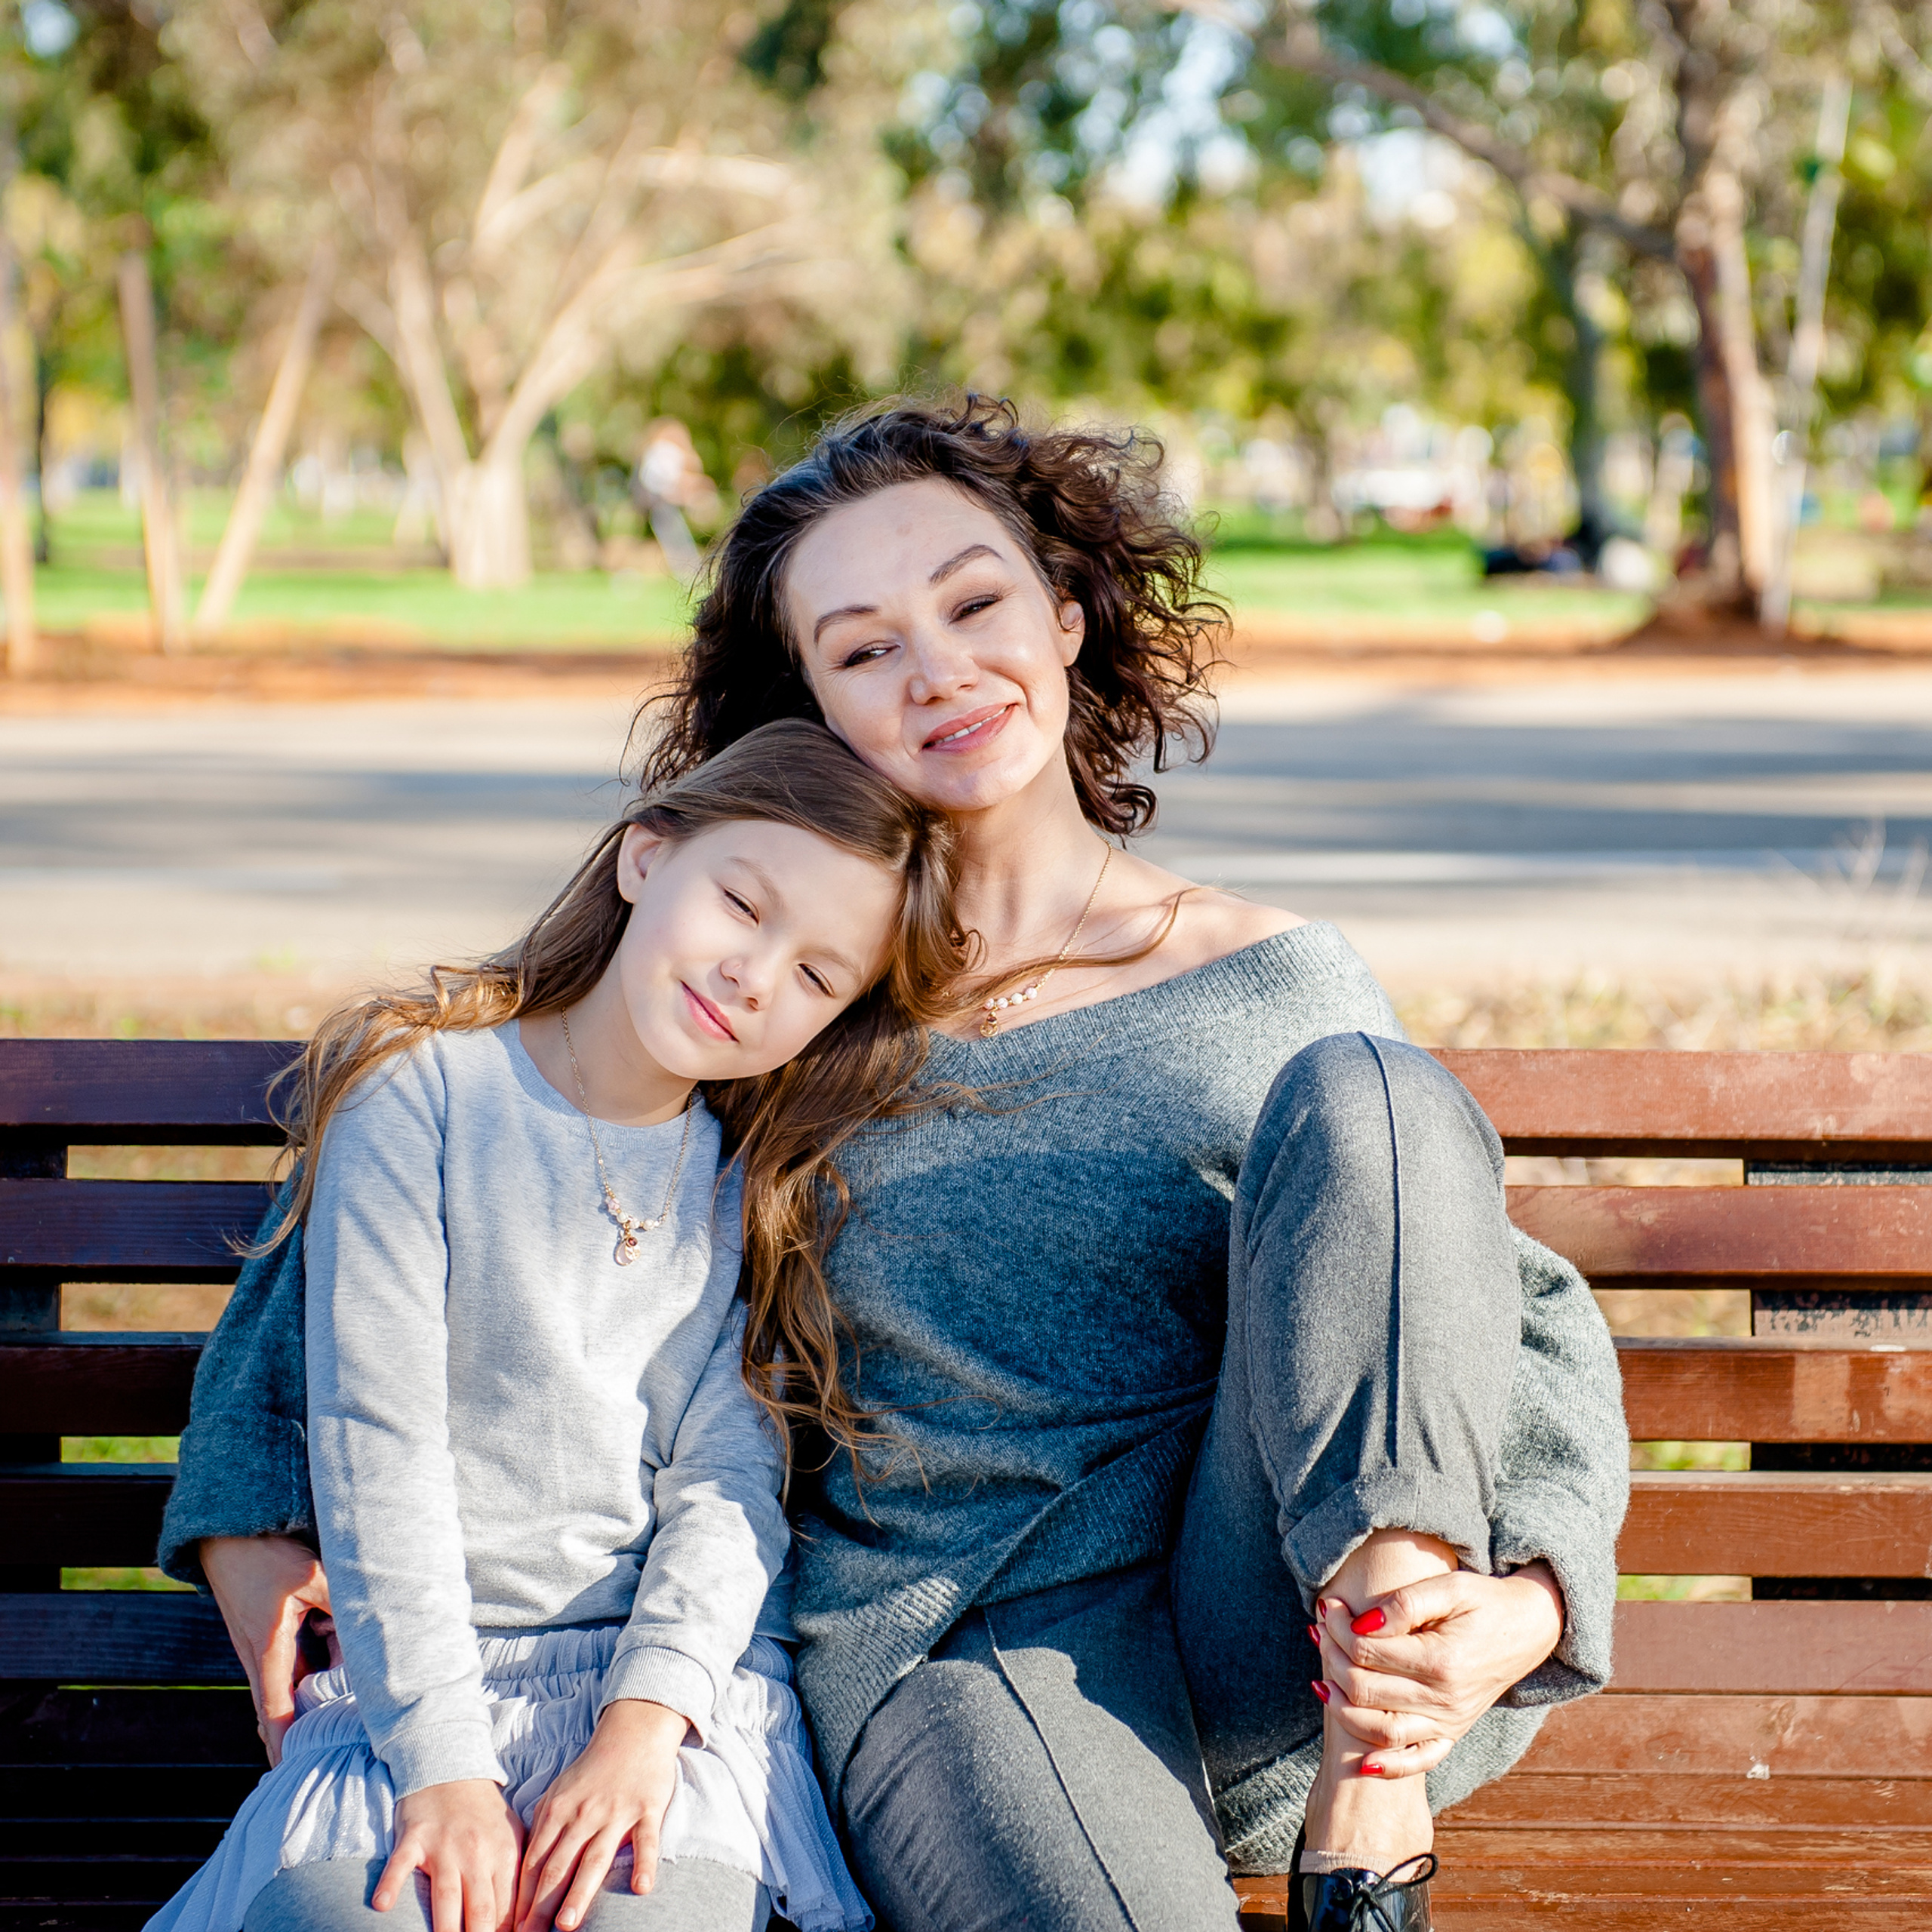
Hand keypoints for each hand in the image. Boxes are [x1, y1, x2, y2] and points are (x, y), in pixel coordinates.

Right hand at [200, 1535, 332, 1765]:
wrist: (227, 1533)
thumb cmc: (265, 1554)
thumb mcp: (311, 1575)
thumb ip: (341, 1601)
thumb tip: (372, 1625)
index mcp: (267, 1650)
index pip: (276, 1711)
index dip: (286, 1743)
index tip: (292, 1772)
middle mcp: (258, 1655)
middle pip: (281, 1706)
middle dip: (299, 1732)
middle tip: (324, 1757)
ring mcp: (258, 1646)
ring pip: (287, 1684)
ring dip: (307, 1699)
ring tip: (337, 1722)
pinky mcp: (263, 1633)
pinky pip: (287, 1664)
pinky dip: (307, 1672)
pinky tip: (332, 1669)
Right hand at [376, 1780, 523, 1931]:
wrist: (451, 1766)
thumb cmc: (482, 1811)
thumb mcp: (510, 1837)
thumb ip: (514, 1877)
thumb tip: (522, 1922)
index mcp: (503, 1855)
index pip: (508, 1909)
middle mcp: (476, 1853)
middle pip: (480, 1910)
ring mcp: (444, 1845)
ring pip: (446, 1896)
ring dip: (445, 1930)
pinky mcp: (414, 1837)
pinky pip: (400, 1864)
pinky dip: (391, 1883)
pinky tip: (382, 1905)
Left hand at [513, 1699, 689, 1931]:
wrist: (633, 1729)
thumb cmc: (593, 1767)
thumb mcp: (559, 1792)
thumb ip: (544, 1828)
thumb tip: (525, 1871)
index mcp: (557, 1811)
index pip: (535, 1862)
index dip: (523, 1897)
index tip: (514, 1927)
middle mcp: (583, 1815)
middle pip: (559, 1867)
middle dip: (541, 1905)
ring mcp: (616, 1813)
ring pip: (595, 1859)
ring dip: (579, 1894)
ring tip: (567, 1926)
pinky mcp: (647, 1809)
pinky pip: (646, 1840)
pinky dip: (644, 1863)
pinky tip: (641, 1888)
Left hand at [1314, 1561, 1563, 1778]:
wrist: (1529, 1627)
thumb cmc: (1485, 1600)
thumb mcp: (1449, 1587)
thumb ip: (1404, 1604)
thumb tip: (1361, 1623)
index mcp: (1441, 1661)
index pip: (1367, 1651)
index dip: (1338, 1628)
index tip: (1326, 1606)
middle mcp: (1444, 1699)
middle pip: (1365, 1689)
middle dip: (1331, 1659)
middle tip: (1318, 1631)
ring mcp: (1449, 1721)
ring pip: (1381, 1731)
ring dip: (1342, 1708)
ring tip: (1320, 1679)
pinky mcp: (1453, 1732)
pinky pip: (1418, 1760)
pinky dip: (1389, 1765)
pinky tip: (1361, 1761)